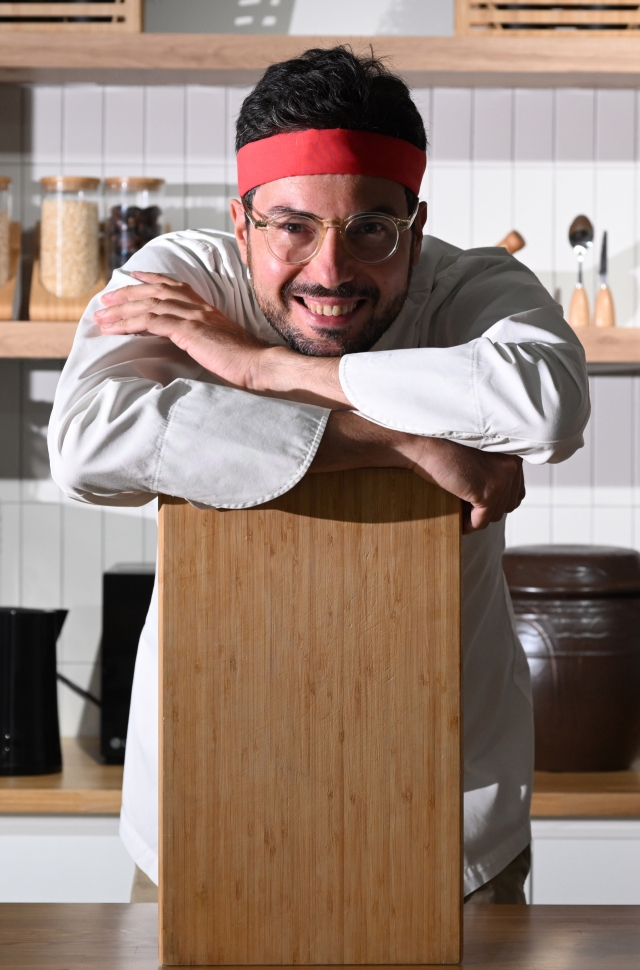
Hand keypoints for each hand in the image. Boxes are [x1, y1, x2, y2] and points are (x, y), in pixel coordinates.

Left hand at [94, 271, 265, 389]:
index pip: (175, 286)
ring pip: (148, 304)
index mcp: (206, 308)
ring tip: (100, 316)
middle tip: (104, 299)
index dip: (152, 279)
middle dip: (126, 293)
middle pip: (155, 291)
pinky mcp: (188, 329)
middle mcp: (198, 306)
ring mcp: (193, 316)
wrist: (259, 365)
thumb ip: (204, 338)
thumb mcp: (220, 344)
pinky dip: (129, 323)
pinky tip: (114, 328)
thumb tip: (191, 343)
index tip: (134, 276)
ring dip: (121, 310)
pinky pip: (151, 321)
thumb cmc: (244, 362)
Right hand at [404, 435, 524, 533]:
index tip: (483, 505)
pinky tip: (461, 523)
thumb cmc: (447, 450)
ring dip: (479, 518)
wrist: (428, 447)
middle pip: (508, 504)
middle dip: (488, 510)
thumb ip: (495, 472)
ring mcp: (502, 479)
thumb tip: (497, 503)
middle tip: (469, 510)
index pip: (517, 491)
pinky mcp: (488, 492)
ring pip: (495, 514)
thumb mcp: (481, 458)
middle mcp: (512, 466)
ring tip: (463, 514)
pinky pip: (482, 520)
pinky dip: (470, 525)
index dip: (499, 501)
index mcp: (513, 455)